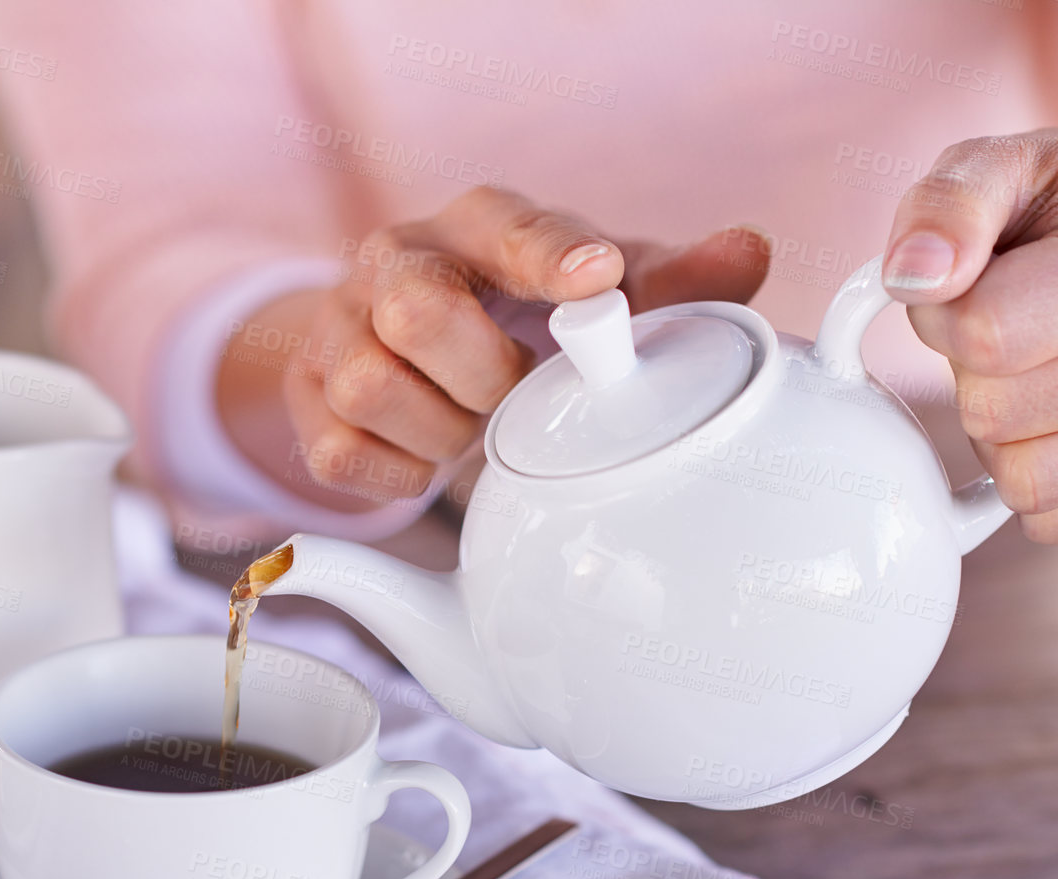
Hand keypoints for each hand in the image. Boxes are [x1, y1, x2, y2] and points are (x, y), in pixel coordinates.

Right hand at [232, 186, 769, 505]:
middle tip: (512, 395)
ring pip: (370, 389)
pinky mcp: (307, 401)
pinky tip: (427, 455)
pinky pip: (340, 454)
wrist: (401, 344)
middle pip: (416, 314)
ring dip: (442, 430)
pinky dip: (398, 474)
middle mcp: (392, 260)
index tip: (600, 281)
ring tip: (471, 425)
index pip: (509, 227)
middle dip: (481, 377)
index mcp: (476, 224)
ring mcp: (336, 327)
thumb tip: (750, 252)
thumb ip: (671, 281)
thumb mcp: (595, 291)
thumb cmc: (520, 314)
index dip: (553, 257)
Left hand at [881, 123, 1057, 542]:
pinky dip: (1038, 474)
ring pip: (1020, 476)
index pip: (985, 334)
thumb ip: (947, 206)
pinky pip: (1049, 518)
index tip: (975, 280)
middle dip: (975, 369)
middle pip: (993, 411)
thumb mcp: (1013, 167)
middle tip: (1022, 322)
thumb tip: (909, 277)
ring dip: (1004, 428)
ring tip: (1048, 365)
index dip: (945, 311)